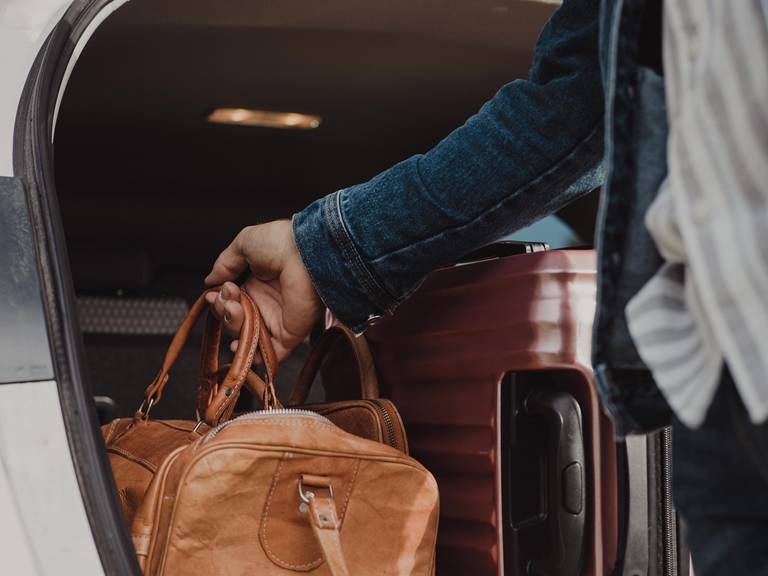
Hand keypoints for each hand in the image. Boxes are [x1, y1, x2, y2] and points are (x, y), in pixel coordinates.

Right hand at [204, 220, 322, 360]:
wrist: (305, 253)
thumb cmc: (279, 243)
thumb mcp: (244, 245)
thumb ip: (224, 264)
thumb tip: (210, 281)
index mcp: (256, 283)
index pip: (230, 301)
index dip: (219, 300)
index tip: (216, 293)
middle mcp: (265, 303)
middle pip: (234, 319)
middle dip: (223, 311)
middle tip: (229, 297)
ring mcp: (277, 320)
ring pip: (246, 336)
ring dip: (233, 325)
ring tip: (235, 307)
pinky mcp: (289, 334)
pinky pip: (270, 354)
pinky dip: (253, 356)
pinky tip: (238, 345)